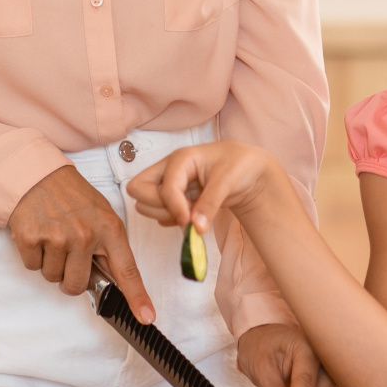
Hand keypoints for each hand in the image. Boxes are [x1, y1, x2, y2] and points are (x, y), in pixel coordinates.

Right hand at [8, 166, 153, 323]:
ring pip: (53, 277)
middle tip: (69, 251)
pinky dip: (34, 255)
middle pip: (76, 285)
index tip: (146, 316)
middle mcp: (85, 235)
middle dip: (71, 276)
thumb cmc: (72, 196)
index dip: (137, 296)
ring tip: (54, 236)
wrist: (37, 175)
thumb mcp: (102, 215)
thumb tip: (112, 282)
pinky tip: (39, 234)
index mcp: (109, 229)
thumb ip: (109, 247)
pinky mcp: (31, 238)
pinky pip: (33, 267)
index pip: (127, 270)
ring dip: (52, 263)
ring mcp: (57, 237)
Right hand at [126, 141, 282, 232]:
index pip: (164, 187)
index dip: (174, 207)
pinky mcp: (171, 197)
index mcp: (181, 158)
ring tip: (191, 212)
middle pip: (137, 190)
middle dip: (158, 206)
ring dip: (164, 214)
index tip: (189, 222)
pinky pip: (156, 213)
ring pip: (144, 204)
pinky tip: (190, 214)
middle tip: (185, 212)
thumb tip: (194, 228)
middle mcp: (169, 169)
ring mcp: (167, 183)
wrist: (249, 172)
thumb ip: (210, 204)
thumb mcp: (228, 182)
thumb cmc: (240, 166)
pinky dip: (170, 219)